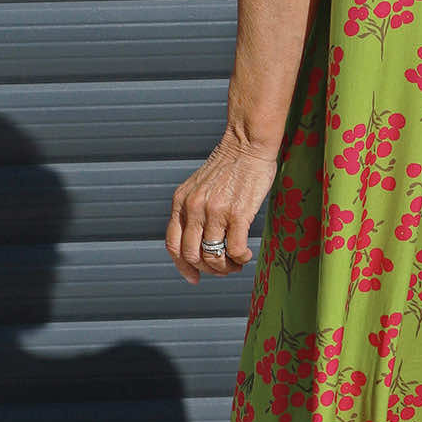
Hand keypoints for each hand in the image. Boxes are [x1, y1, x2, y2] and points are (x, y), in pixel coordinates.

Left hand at [165, 131, 279, 282]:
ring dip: (225, 267)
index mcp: (181, 202)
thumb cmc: (230, 166)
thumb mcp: (199, 186)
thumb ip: (194, 210)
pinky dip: (240, 258)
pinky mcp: (238, 213)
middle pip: (191, 255)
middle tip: (224, 268)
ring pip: (212, 256)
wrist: (248, 143)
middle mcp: (193, 208)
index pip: (173, 245)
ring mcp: (215, 211)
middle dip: (208, 269)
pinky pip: (234, 249)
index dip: (183, 267)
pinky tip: (246, 254)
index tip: (194, 278)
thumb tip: (199, 241)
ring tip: (236, 262)